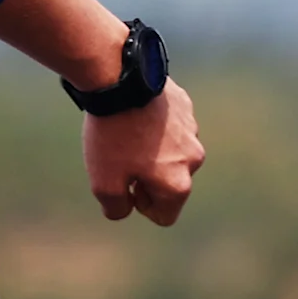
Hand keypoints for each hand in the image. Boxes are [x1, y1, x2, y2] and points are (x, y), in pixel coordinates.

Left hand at [83, 79, 204, 224]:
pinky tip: (134, 115)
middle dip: (149, 179)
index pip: (166, 216)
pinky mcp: (186, 107)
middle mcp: (194, 159)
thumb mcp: (103, 184)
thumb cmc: (112, 137)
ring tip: (127, 135)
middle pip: (171, 184)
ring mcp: (193, 131)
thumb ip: (116, 208)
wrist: (119, 82)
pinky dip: (155, 128)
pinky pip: (171, 128)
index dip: (141, 207)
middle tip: (123, 159)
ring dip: (153, 152)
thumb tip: (125, 208)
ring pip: (172, 154)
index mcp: (178, 184)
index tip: (126, 186)